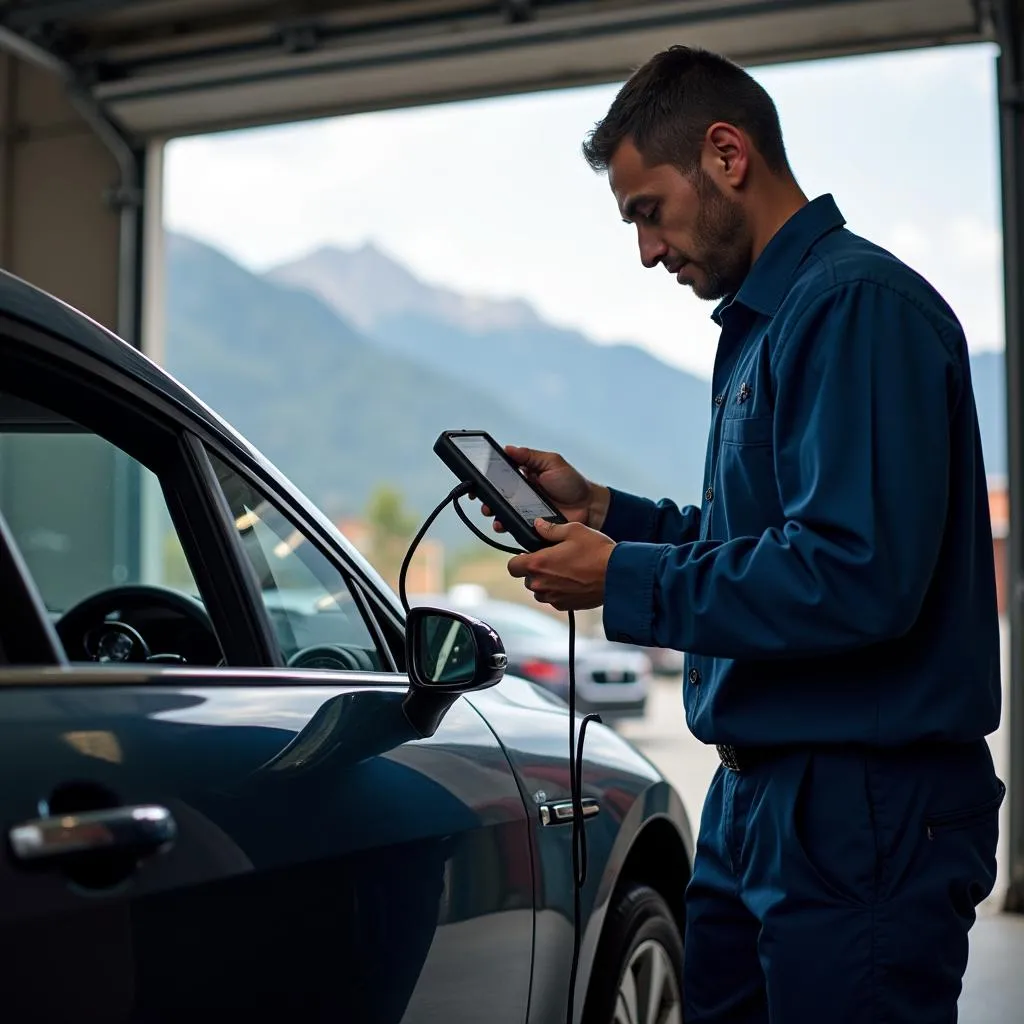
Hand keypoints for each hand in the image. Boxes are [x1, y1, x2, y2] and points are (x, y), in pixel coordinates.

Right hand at [479, 445, 609, 534]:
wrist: (590, 506)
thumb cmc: (572, 482)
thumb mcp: (552, 463)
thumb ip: (530, 456)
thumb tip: (508, 448)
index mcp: (524, 476)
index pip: (500, 475)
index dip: (486, 477)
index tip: (475, 477)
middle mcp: (521, 494)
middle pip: (495, 495)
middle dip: (484, 496)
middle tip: (480, 497)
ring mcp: (524, 511)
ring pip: (500, 512)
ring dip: (491, 511)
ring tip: (490, 511)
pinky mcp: (530, 525)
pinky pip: (513, 526)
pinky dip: (505, 526)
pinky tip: (502, 524)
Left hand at [507, 519, 614, 611]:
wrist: (618, 576)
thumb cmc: (597, 552)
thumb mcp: (574, 531)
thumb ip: (551, 529)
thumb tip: (538, 525)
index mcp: (538, 564)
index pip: (512, 567)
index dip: (519, 560)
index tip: (530, 555)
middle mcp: (541, 584)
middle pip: (526, 579)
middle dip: (536, 570)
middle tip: (554, 560)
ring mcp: (552, 597)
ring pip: (539, 591)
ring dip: (546, 582)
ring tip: (565, 571)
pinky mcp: (565, 605)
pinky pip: (554, 599)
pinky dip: (559, 592)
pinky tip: (574, 581)